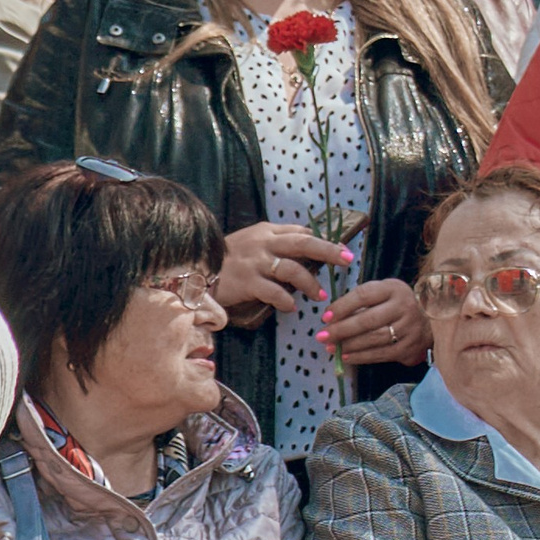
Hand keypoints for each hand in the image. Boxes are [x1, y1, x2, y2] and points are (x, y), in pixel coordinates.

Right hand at [216, 222, 351, 319]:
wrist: (192, 270)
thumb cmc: (224, 258)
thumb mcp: (250, 240)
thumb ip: (274, 240)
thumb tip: (306, 240)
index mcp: (266, 232)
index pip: (300, 232)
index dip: (321, 241)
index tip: (339, 251)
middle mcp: (263, 244)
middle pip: (303, 244)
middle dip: (329, 251)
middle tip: (347, 260)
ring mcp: (255, 263)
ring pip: (292, 269)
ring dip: (309, 283)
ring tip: (319, 295)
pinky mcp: (246, 282)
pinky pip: (273, 292)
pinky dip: (285, 300)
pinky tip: (291, 307)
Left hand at [319, 277, 427, 368]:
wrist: (431, 320)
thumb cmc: (396, 305)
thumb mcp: (383, 293)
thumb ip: (361, 301)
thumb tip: (331, 318)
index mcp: (394, 289)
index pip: (364, 296)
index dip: (342, 307)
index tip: (325, 317)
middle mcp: (404, 306)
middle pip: (368, 320)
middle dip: (341, 330)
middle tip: (322, 336)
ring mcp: (409, 328)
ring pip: (373, 339)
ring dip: (348, 345)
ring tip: (330, 347)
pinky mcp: (410, 347)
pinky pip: (381, 354)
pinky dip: (360, 357)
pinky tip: (345, 357)